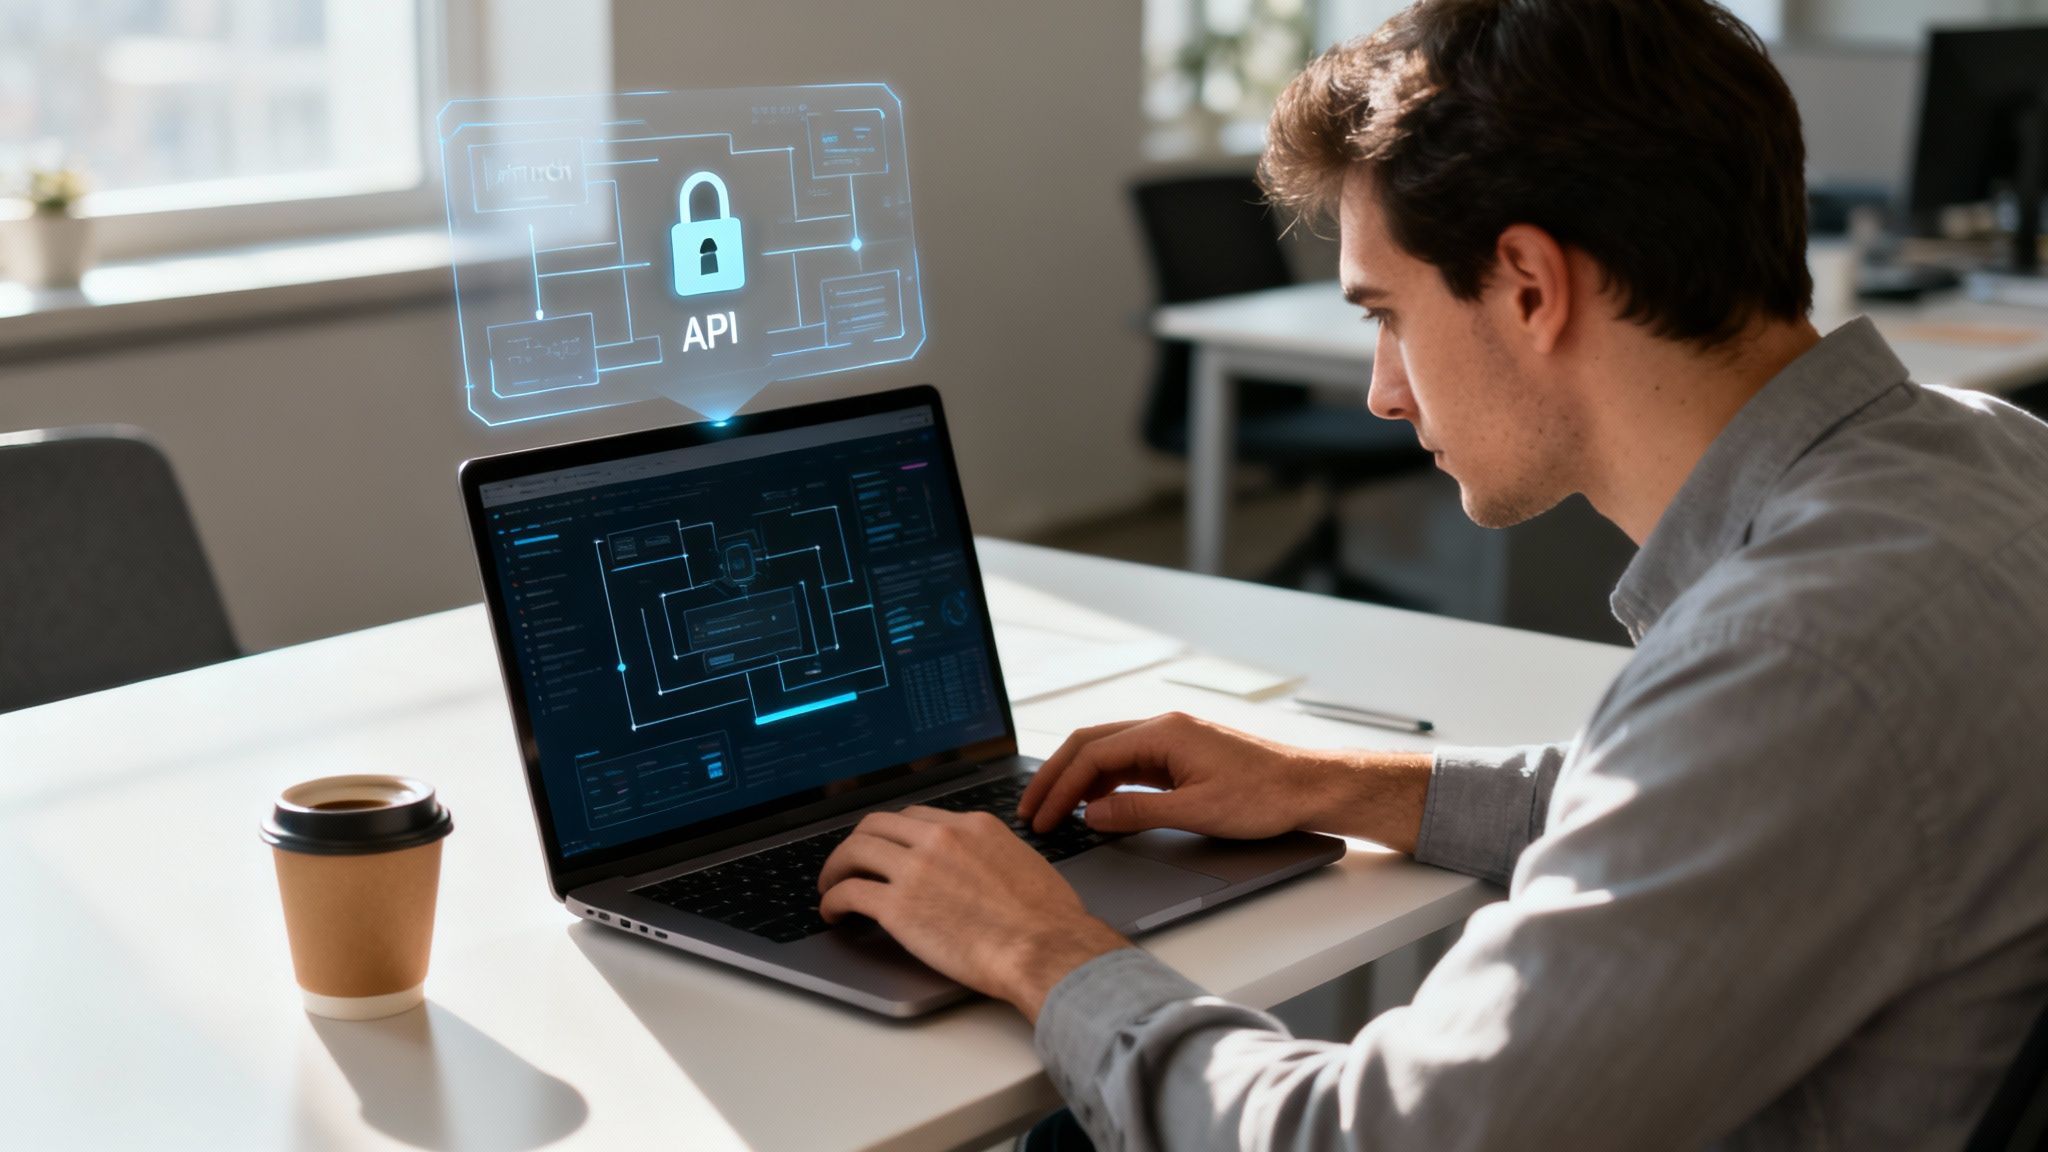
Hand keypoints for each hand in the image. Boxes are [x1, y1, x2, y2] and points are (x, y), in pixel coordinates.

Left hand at [818, 806, 1128, 1020]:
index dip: (892, 834)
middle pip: (877, 825)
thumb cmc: (1048, 919)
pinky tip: (834, 912)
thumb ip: (990, 855)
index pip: (916, 817)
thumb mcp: (1022, 862)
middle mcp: (940, 838)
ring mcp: (916, 869)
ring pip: (855, 851)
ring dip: (836, 868)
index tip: (885, 849)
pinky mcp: (898, 906)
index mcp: (972, 826)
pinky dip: (832, 900)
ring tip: (831, 886)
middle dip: (857, 843)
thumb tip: (977, 867)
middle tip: (848, 864)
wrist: (1046, 948)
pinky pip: (849, 892)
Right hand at [1017, 712, 1329, 838]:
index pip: (1092, 755)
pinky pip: (1130, 765)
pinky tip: (1095, 807)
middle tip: (1030, 810)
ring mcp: (1172, 741)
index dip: (1059, 788)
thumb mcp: (1196, 812)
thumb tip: (1090, 816)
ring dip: (1078, 780)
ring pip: (1108, 753)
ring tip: (1054, 811)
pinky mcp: (1181, 757)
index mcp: (1163, 733)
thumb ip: (1137, 813)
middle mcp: (1163, 729)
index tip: (1041, 819)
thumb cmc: (1265, 796)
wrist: (1310, 787)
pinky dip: (1104, 783)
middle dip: (1055, 777)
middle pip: (1090, 745)